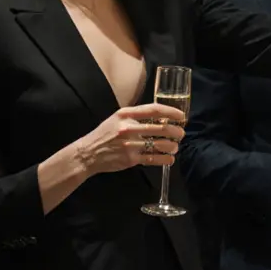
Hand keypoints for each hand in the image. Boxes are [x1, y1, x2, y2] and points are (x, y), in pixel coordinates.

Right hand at [71, 103, 185, 175]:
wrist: (89, 153)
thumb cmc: (105, 134)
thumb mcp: (117, 118)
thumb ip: (135, 116)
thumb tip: (159, 117)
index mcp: (126, 114)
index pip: (154, 110)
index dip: (171, 112)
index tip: (181, 116)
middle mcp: (129, 128)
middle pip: (161, 128)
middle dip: (176, 131)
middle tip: (181, 133)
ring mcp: (130, 145)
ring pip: (160, 145)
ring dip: (173, 146)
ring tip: (175, 146)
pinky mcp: (131, 159)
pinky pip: (154, 159)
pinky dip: (165, 159)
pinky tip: (170, 159)